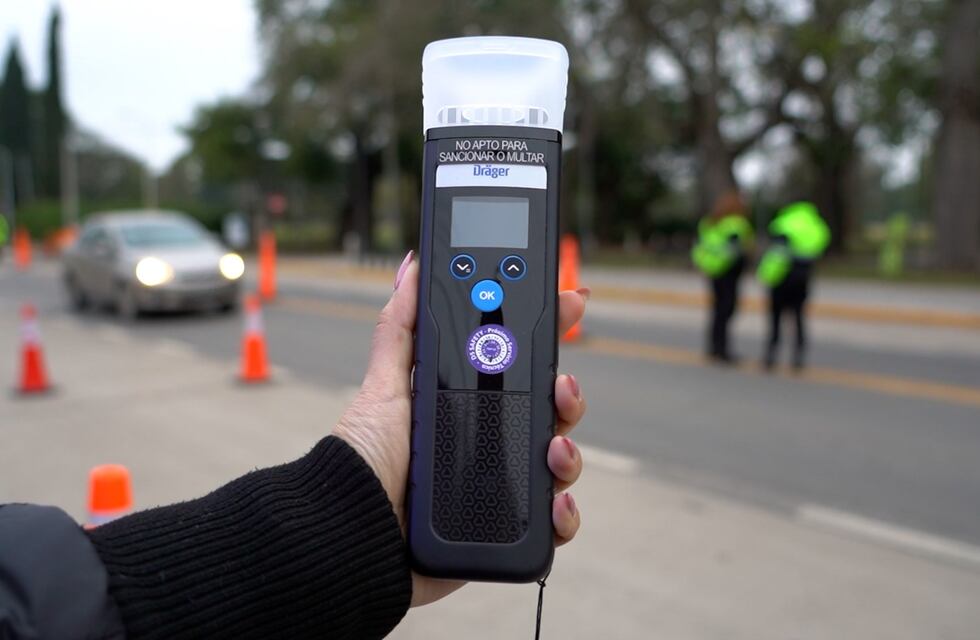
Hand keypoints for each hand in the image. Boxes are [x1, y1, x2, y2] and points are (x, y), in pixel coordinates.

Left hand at [334, 251, 588, 606]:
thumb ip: (401, 327)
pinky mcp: (506, 533)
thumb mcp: (384, 385)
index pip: (519, 365)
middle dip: (567, 394)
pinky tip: (555, 503)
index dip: (549, 336)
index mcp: (466, 404)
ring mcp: (501, 488)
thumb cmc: (361, 462)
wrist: (352, 537)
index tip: (571, 303)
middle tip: (562, 385)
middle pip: (550, 412)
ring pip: (560, 463)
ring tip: (555, 448)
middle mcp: (488, 443)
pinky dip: (565, 513)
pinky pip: (554, 522)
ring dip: (570, 451)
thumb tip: (411, 267)